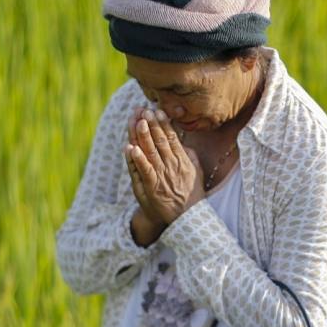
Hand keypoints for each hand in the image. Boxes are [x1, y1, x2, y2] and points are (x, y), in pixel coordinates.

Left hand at [123, 106, 205, 225]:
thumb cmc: (191, 193)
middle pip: (159, 140)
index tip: (157, 110)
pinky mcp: (152, 187)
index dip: (163, 123)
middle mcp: (172, 165)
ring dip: (143, 136)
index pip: (171, 137)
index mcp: (182, 159)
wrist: (187, 217)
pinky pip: (144, 171)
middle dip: (151, 124)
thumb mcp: (195, 171)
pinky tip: (130, 148)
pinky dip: (137, 159)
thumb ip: (190, 155)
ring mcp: (162, 175)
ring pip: (150, 152)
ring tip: (137, 121)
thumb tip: (184, 142)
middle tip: (144, 110)